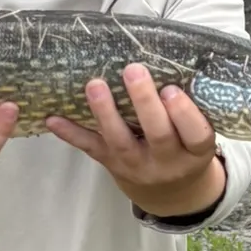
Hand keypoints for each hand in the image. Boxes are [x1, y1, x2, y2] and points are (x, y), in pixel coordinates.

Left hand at [46, 64, 224, 219]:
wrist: (169, 191)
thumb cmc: (185, 146)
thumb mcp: (197, 133)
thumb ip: (189, 107)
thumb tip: (171, 59)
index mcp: (195, 152)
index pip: (196, 135)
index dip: (184, 114)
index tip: (171, 90)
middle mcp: (167, 163)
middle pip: (158, 135)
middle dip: (144, 103)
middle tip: (133, 71)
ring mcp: (136, 166)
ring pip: (120, 142)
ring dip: (105, 113)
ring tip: (95, 85)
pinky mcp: (111, 164)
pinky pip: (91, 148)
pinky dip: (71, 133)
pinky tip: (53, 117)